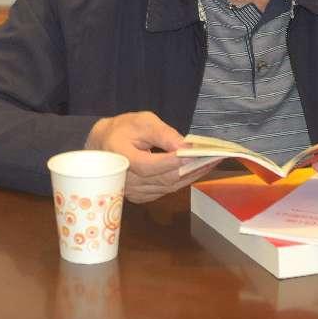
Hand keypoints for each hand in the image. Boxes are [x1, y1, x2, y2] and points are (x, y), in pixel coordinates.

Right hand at [85, 111, 215, 202]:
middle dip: (190, 168)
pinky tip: (198, 170)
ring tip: (211, 162)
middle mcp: (125, 180)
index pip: (148, 166)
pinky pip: (166, 190)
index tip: (193, 153)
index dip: (171, 162)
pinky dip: (183, 180)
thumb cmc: (124, 129)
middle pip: (162, 179)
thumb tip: (185, 146)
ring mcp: (133, 192)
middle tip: (213, 157)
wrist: (105, 145)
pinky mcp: (141, 196)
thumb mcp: (142, 122)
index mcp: (121, 158)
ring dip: (191, 176)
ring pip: (168, 187)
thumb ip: (162, 133)